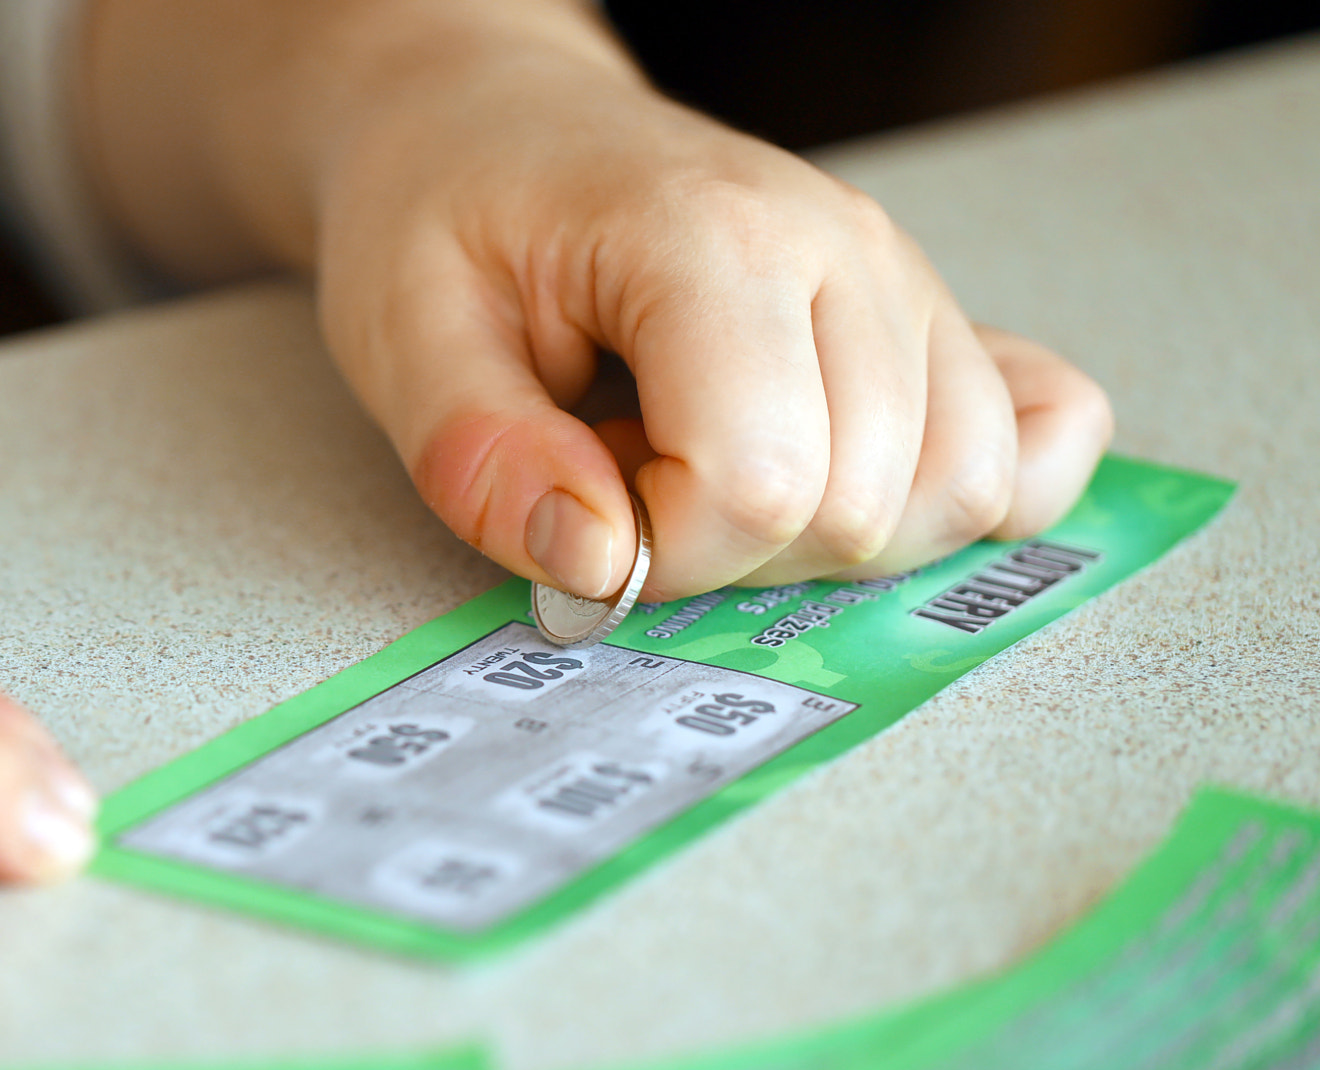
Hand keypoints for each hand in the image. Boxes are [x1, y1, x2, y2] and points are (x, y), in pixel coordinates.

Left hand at [85, 0, 1113, 601]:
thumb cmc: (450, 215)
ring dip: (832, 537)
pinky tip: (846, 477)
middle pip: (869, 507)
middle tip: (637, 481)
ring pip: (963, 491)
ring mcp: (906, 277)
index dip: (664, 552)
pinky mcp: (936, 313)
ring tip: (714, 467)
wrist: (499, 126)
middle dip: (738, 553)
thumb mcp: (404, 335)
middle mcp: (842, 249)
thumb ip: (483, 460)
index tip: (586, 515)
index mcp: (707, 239)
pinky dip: (964, 495)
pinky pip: (1041, 434)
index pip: (761, 485)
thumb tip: (595, 567)